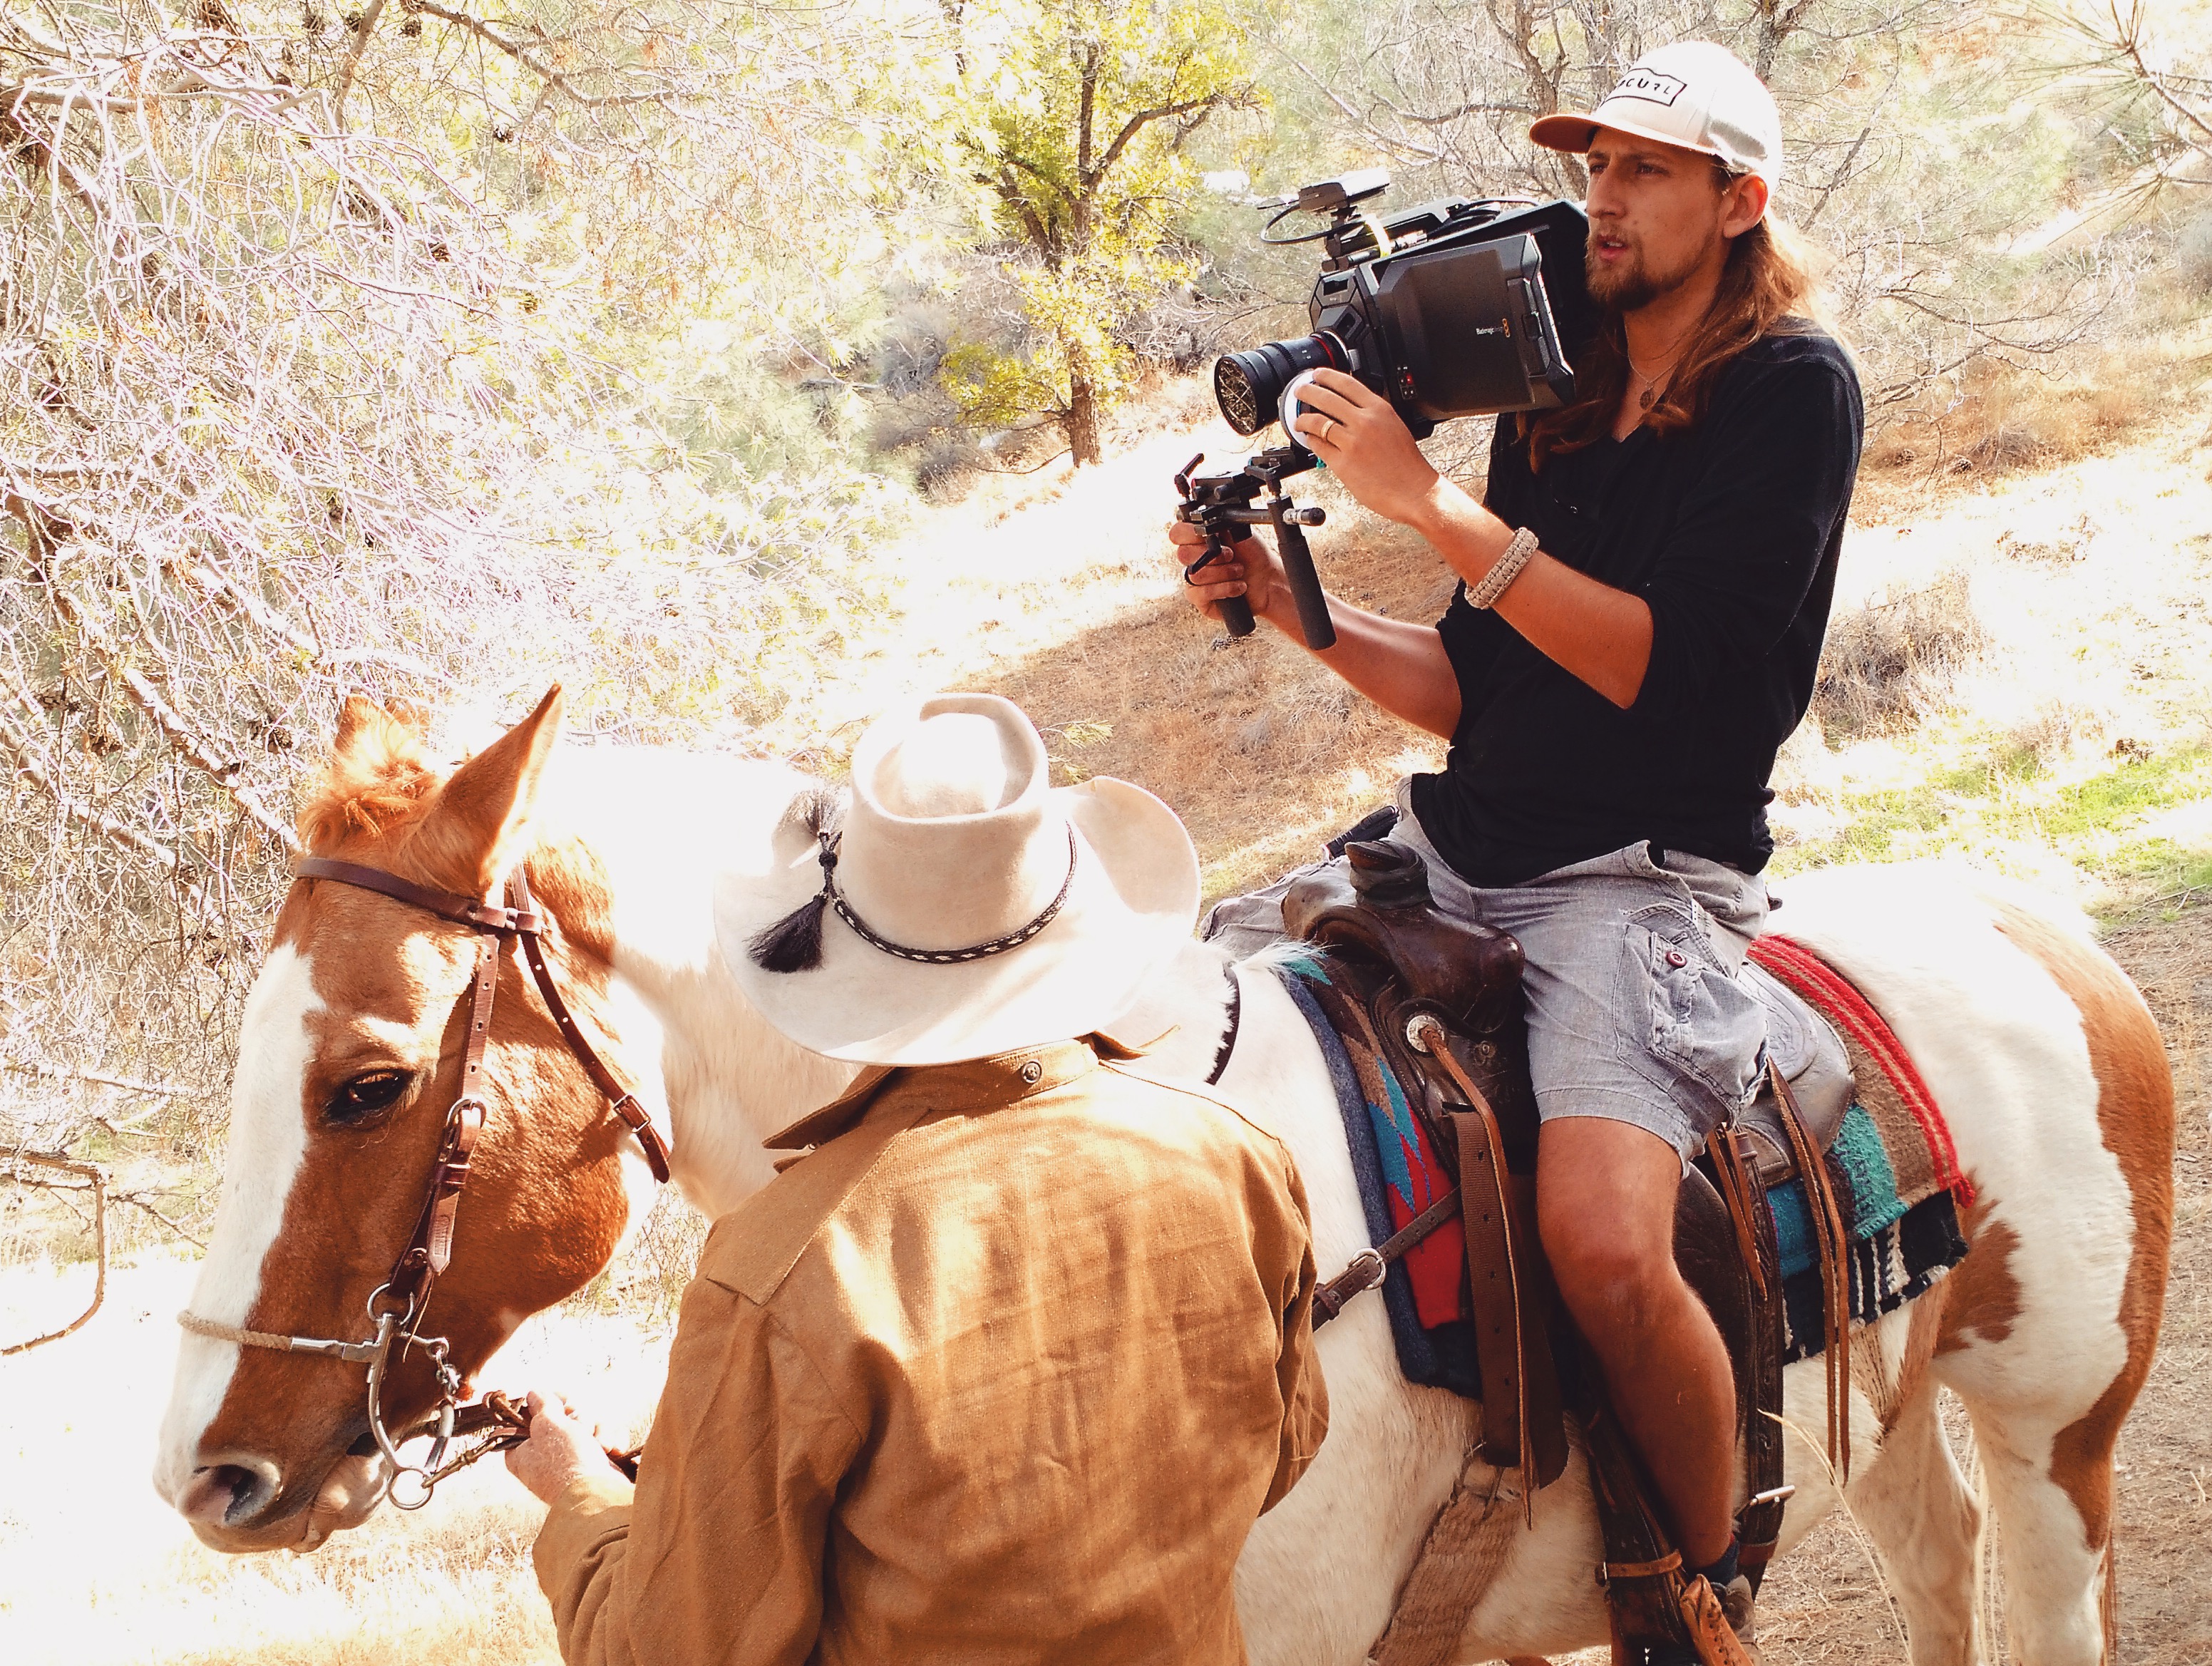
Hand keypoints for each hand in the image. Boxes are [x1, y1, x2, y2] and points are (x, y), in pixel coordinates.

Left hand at [504, 1388, 619, 1503]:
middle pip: (563, 1418)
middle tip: (577, 1426)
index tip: (561, 1400)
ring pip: (586, 1426)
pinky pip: (602, 1439)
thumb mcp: (547, 1424)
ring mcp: (570, 1461)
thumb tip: (533, 1393)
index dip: (548, 1404)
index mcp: (522, 1451)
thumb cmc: (566, 1463)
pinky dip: (609, 1441)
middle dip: (578, 1418)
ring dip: (596, 1430)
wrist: (599, 1494)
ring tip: (598, 1445)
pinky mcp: (592, 1464)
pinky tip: (610, 1451)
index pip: (531, 1416)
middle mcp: (545, 1457)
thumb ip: (541, 1404)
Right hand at [1166, 518, 1289, 628]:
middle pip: (1183, 554)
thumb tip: (1201, 520)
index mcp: (1197, 540)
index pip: (1177, 534)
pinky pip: (1201, 593)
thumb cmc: (1254, 555)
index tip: (1208, 535)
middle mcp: (1193, 559)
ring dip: (1223, 572)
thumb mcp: (1237, 530)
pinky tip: (1237, 587)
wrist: (1270, 580)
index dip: (1188, 533)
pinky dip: (1223, 589)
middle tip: (1231, 555)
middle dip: (1213, 555)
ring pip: (1195, 574)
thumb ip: (1215, 524)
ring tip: (1239, 571)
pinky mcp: (1201, 600)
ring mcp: (1195, 580)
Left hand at [1291, 370, 1444, 528]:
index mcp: (1379, 409)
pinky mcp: (1343, 463)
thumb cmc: (1406, 463)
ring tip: (1299, 420)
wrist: (1413, 490)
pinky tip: (1310, 440)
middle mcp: (1365, 422)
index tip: (1317, 374)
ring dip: (1303, 419)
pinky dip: (1311, 441)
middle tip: (1300, 392)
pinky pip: (1319, 446)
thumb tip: (1351, 408)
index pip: (1347, 384)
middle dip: (1307, 392)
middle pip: (1326, 398)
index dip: (1327, 376)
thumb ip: (1373, 414)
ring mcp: (1352, 443)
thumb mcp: (1394, 426)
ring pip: (1317, 422)